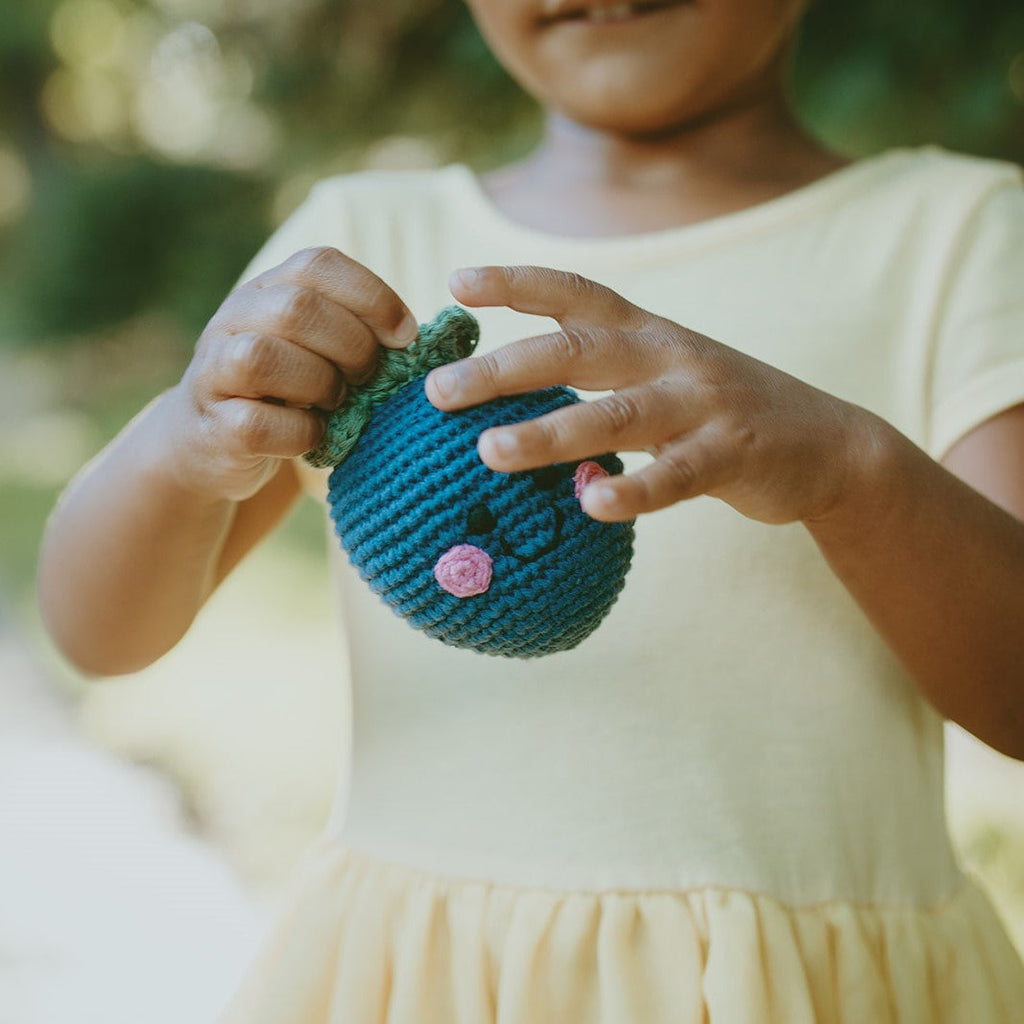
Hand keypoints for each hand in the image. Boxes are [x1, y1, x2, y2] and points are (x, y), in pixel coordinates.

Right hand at [166, 247, 418, 501]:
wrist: (214, 444)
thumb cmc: (287, 391)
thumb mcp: (319, 350)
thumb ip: (359, 334)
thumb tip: (427, 338)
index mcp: (268, 290)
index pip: (319, 264)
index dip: (372, 296)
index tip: (406, 336)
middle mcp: (234, 319)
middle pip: (296, 308)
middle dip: (351, 345)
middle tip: (370, 375)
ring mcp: (215, 371)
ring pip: (263, 357)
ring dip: (320, 384)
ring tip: (339, 402)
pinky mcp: (213, 427)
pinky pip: (256, 424)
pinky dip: (299, 432)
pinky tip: (315, 435)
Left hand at [425, 266, 881, 523]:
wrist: (828, 443)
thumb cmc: (718, 411)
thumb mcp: (659, 375)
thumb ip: (598, 377)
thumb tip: (508, 398)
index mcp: (646, 332)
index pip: (574, 293)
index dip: (516, 281)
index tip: (454, 282)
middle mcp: (669, 355)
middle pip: (578, 350)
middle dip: (504, 367)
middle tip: (437, 391)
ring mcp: (703, 402)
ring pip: (618, 413)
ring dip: (551, 431)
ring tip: (490, 452)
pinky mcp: (732, 453)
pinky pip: (677, 475)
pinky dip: (635, 491)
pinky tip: (592, 505)